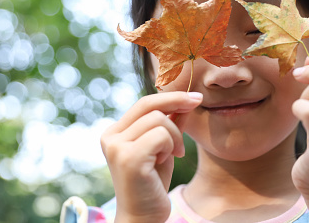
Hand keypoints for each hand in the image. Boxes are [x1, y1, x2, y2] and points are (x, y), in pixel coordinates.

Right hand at [101, 91, 201, 222]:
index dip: (171, 97)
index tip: (194, 97)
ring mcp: (117, 147)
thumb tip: (186, 99)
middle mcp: (111, 137)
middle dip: (177, 102)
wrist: (144, 217)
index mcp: (115, 132)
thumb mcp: (163, 147)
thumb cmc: (153, 183)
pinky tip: (167, 161)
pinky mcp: (129, 158)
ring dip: (175, 136)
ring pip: (159, 120)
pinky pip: (161, 135)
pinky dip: (171, 146)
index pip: (144, 103)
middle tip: (198, 103)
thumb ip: (170, 123)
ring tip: (174, 154)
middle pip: (149, 105)